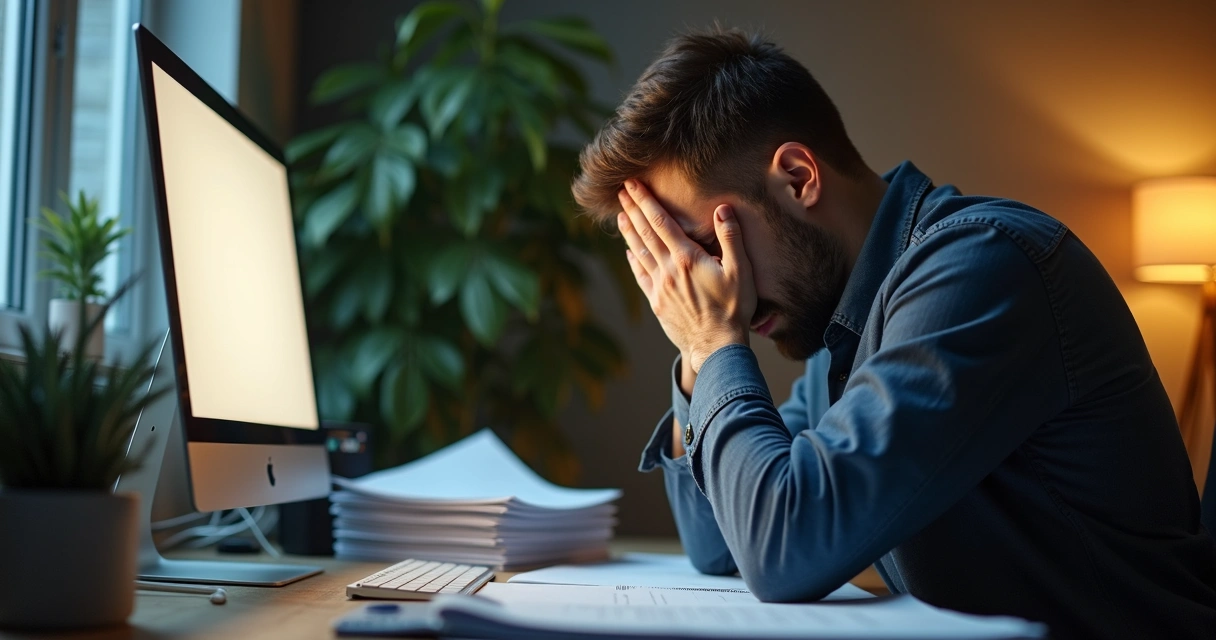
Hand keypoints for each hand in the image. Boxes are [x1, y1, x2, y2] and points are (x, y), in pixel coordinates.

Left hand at [616, 180, 755, 372]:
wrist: (717, 346)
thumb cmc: (733, 309)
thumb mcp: (741, 271)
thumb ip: (732, 238)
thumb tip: (723, 209)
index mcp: (687, 258)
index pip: (661, 222)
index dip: (646, 201)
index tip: (634, 185)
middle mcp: (668, 269)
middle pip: (646, 233)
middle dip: (633, 210)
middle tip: (621, 192)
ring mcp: (660, 287)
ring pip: (640, 253)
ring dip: (629, 232)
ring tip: (620, 216)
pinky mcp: (657, 303)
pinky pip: (641, 277)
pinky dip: (633, 262)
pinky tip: (629, 253)